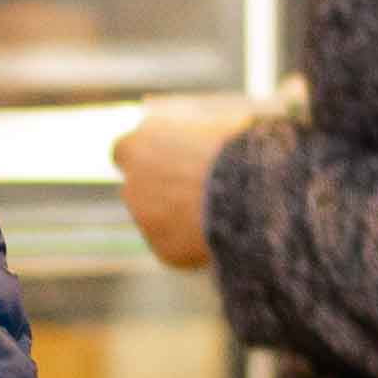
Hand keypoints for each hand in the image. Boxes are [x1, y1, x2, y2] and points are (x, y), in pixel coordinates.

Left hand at [112, 97, 268, 271]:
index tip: (167, 160)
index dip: (147, 158)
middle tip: (200, 189)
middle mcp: (132, 183)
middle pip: (139, 188)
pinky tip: (223, 230)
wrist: (253, 193)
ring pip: (158, 219)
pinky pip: (177, 245)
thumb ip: (194, 138)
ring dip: (179, 216)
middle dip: (162, 191)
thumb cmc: (239, 149)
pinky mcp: (163, 250)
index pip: (125, 151)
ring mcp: (144, 220)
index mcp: (139, 145)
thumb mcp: (215, 127)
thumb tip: (204, 143)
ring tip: (222, 209)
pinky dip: (194, 242)